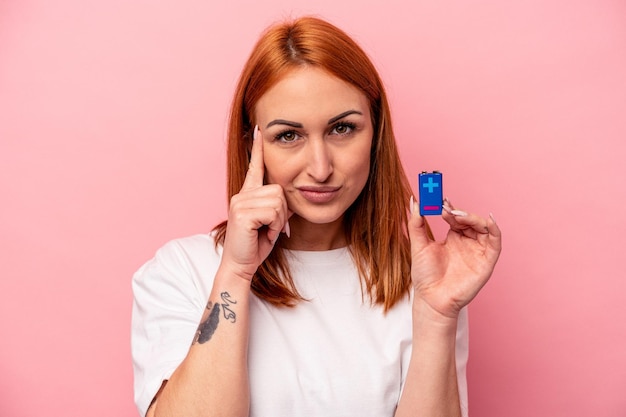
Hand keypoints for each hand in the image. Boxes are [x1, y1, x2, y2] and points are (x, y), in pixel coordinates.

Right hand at [221, 126, 290, 280]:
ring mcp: (240, 202)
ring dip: (278, 221)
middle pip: (279, 190)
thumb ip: (278, 206)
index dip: (257, 148)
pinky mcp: (242, 213)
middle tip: (270, 228)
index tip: (259, 129)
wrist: (241, 265)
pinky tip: (262, 234)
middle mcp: (241, 194)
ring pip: (278, 202)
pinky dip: (274, 226)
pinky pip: (273, 213)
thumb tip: (290, 196)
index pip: (254, 166)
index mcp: (247, 194)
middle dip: (282, 213)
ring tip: (265, 231)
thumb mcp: (271, 222)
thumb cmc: (255, 245)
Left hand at [408, 197, 501, 318]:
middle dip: (459, 212)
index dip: (449, 207)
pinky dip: (495, 228)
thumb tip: (414, 201)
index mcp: (453, 237)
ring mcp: (477, 251)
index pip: (456, 216)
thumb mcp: (418, 245)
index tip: (439, 201)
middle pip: (470, 219)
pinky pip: (495, 242)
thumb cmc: (425, 276)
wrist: (432, 299)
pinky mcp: (486, 261)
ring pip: (483, 227)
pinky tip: (488, 219)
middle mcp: (467, 242)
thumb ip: (416, 223)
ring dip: (472, 217)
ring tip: (457, 215)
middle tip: (446, 208)